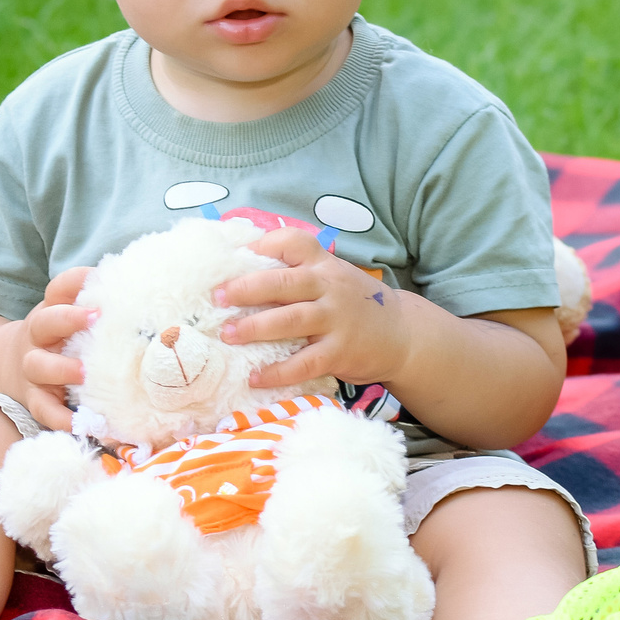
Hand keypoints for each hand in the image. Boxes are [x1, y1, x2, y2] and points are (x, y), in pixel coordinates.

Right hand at [16, 267, 93, 430]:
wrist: (7, 366)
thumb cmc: (57, 339)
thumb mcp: (69, 317)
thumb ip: (99, 306)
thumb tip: (145, 292)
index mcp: (51, 311)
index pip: (59, 289)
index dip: (76, 281)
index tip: (99, 280)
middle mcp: (38, 337)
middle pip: (44, 322)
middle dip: (68, 318)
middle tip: (95, 318)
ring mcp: (33, 368)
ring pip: (38, 366)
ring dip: (61, 369)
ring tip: (84, 374)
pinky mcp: (35, 399)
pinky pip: (45, 410)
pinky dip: (63, 419)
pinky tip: (85, 425)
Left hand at [215, 229, 413, 391]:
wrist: (402, 334)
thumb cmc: (353, 304)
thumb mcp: (332, 277)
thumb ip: (297, 274)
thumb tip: (241, 274)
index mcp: (323, 265)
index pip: (293, 242)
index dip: (262, 245)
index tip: (233, 256)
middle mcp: (328, 287)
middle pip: (282, 283)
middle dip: (246, 289)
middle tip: (217, 298)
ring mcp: (336, 319)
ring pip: (290, 321)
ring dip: (255, 328)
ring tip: (228, 334)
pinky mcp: (340, 351)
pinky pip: (304, 363)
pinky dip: (278, 372)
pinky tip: (255, 377)